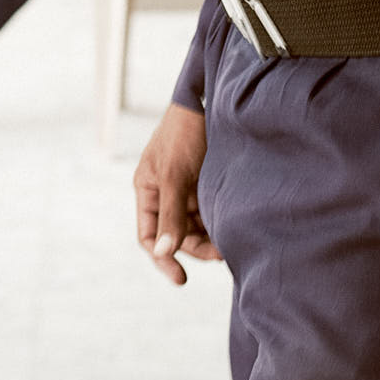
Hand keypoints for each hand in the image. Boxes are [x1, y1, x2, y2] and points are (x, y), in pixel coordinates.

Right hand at [134, 103, 221, 284]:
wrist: (210, 101)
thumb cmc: (184, 133)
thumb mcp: (175, 175)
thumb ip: (171, 215)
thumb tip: (164, 252)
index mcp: (147, 189)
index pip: (149, 236)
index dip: (162, 259)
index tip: (181, 278)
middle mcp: (164, 193)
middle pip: (175, 235)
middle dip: (195, 248)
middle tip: (220, 255)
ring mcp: (186, 189)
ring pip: (195, 226)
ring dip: (208, 237)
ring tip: (228, 244)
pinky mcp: (206, 183)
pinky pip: (209, 212)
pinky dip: (217, 223)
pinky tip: (231, 227)